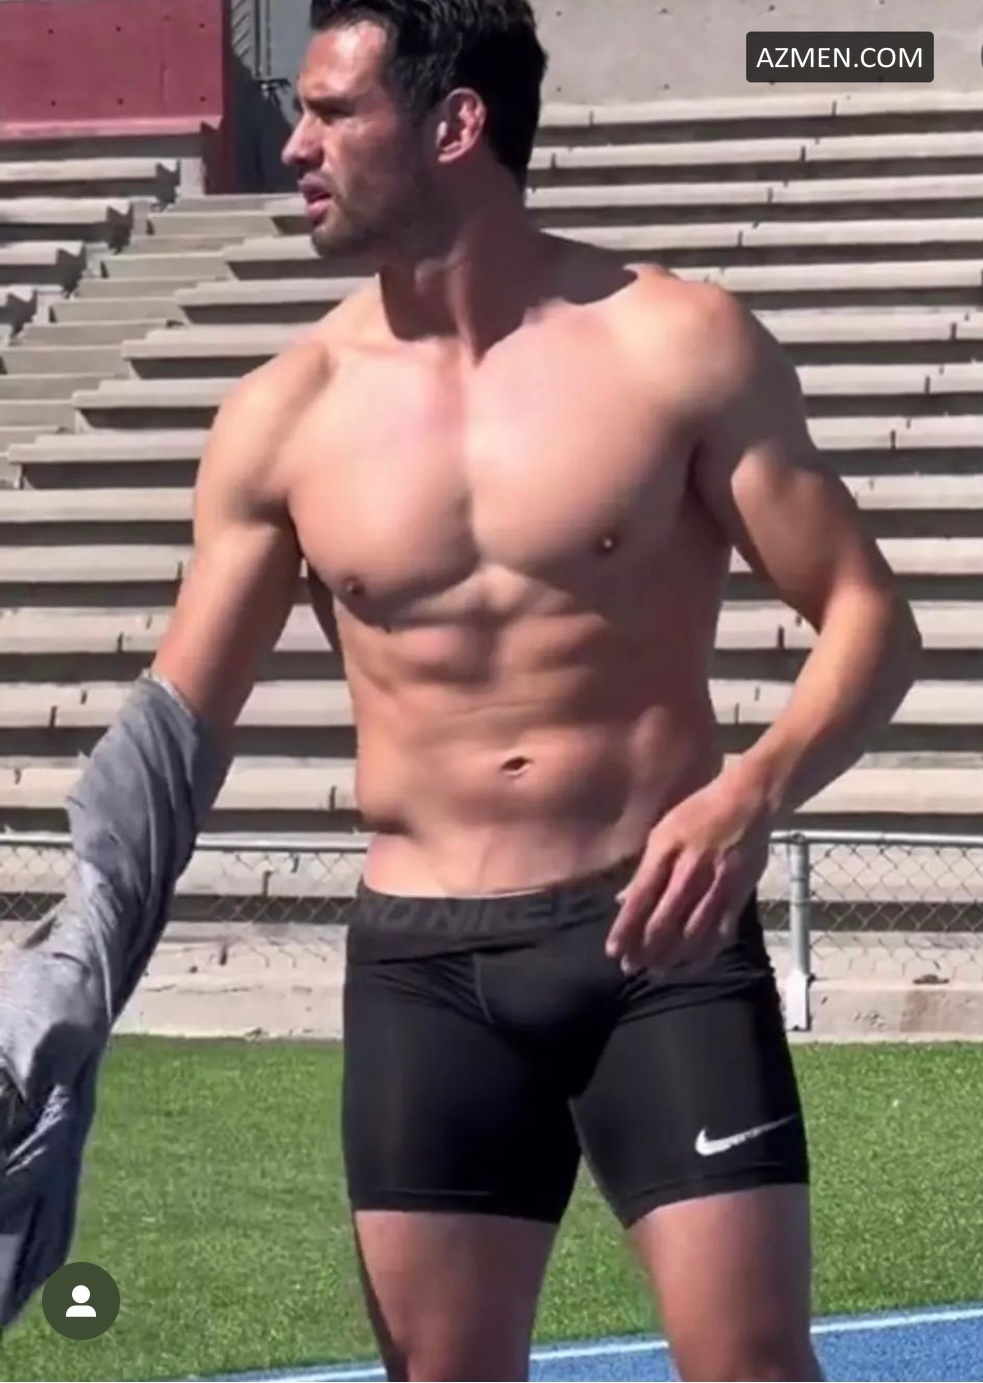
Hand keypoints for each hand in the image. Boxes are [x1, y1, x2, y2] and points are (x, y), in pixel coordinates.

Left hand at [606, 774, 772, 973]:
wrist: (747, 803)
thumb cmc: (698, 813)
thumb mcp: (663, 831)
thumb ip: (644, 868)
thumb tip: (622, 900)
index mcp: (666, 853)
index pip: (640, 899)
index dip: (625, 929)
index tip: (613, 951)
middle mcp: (690, 872)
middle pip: (663, 922)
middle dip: (644, 950)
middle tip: (631, 967)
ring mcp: (716, 886)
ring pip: (691, 934)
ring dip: (671, 958)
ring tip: (656, 972)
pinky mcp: (739, 895)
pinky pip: (720, 933)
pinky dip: (703, 954)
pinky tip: (690, 965)